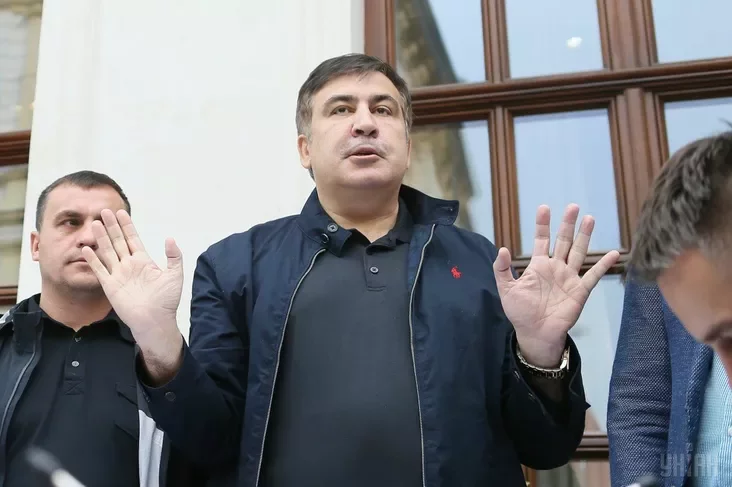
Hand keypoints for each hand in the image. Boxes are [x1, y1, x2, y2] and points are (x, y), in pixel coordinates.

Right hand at [82, 209, 183, 371]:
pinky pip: (100, 270)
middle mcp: (129, 265)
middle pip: (117, 242)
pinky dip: (93, 259)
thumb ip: (173, 256)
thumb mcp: (174, 275)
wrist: (155, 320)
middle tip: (103, 211)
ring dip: (101, 238)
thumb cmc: (167, 300)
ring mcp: (118, 275)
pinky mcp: (110, 286)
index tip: (121, 212)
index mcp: (143, 261)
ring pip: (107, 252)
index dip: (127, 226)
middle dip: (111, 227)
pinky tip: (86, 248)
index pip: (133, 239)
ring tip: (94, 224)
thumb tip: (170, 238)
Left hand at [493, 204, 619, 367]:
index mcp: (538, 266)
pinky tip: (614, 253)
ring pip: (578, 252)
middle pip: (563, 241)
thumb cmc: (520, 312)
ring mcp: (569, 278)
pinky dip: (603, 264)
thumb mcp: (506, 290)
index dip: (542, 224)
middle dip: (567, 224)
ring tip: (589, 218)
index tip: (544, 207)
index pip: (541, 239)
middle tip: (573, 206)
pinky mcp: (580, 291)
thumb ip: (501, 270)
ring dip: (584, 236)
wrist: (535, 333)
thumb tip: (502, 248)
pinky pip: (594, 275)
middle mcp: (555, 267)